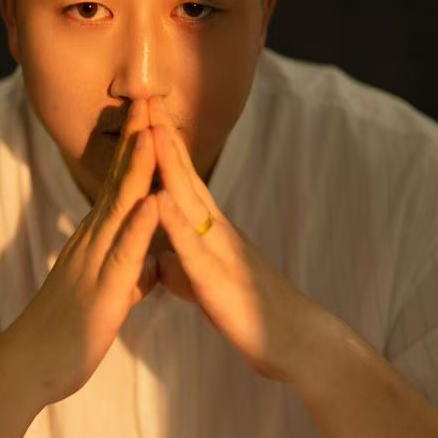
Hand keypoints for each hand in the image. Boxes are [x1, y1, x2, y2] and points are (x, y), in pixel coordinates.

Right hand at [14, 99, 160, 402]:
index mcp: (96, 240)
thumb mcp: (105, 294)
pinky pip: (124, 254)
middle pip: (118, 181)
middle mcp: (92, 241)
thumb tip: (146, 267)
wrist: (31, 365)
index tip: (151, 114)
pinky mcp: (102, 290)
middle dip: (137, 139)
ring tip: (154, 131)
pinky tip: (155, 202)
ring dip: (138, 169)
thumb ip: (125, 274)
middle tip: (150, 97)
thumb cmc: (67, 331)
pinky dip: (140, 227)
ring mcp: (95, 262)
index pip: (119, 184)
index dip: (136, 149)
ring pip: (121, 208)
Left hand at [147, 95, 322, 382]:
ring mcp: (218, 250)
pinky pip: (192, 247)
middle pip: (185, 175)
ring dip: (170, 165)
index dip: (162, 147)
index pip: (182, 180)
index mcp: (210, 232)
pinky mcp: (217, 279)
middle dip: (163, 137)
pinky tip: (159, 199)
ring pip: (189, 200)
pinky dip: (174, 222)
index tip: (144, 113)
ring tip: (152, 129)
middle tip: (146, 97)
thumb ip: (184, 269)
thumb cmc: (250, 313)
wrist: (293, 341)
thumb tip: (162, 263)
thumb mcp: (207, 286)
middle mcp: (216, 231)